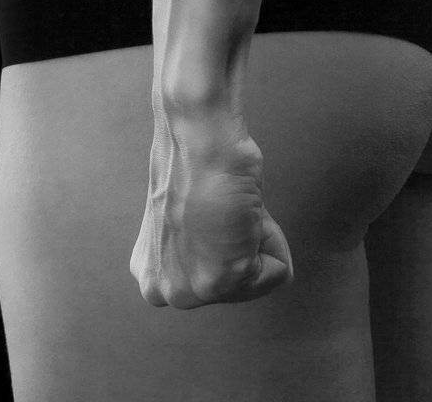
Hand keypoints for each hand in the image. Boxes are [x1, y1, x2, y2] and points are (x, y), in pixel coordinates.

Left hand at [130, 108, 293, 308]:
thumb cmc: (198, 161)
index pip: (219, 277)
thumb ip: (201, 248)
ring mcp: (190, 292)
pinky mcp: (219, 282)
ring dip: (259, 239)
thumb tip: (228, 245)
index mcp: (153, 275)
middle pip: (240, 285)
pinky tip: (243, 211)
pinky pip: (277, 271)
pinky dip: (272, 237)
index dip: (230, 240)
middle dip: (246, 245)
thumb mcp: (189, 222)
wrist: (200, 140)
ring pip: (259, 278)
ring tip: (234, 209)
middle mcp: (164, 292)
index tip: (214, 211)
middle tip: (227, 210)